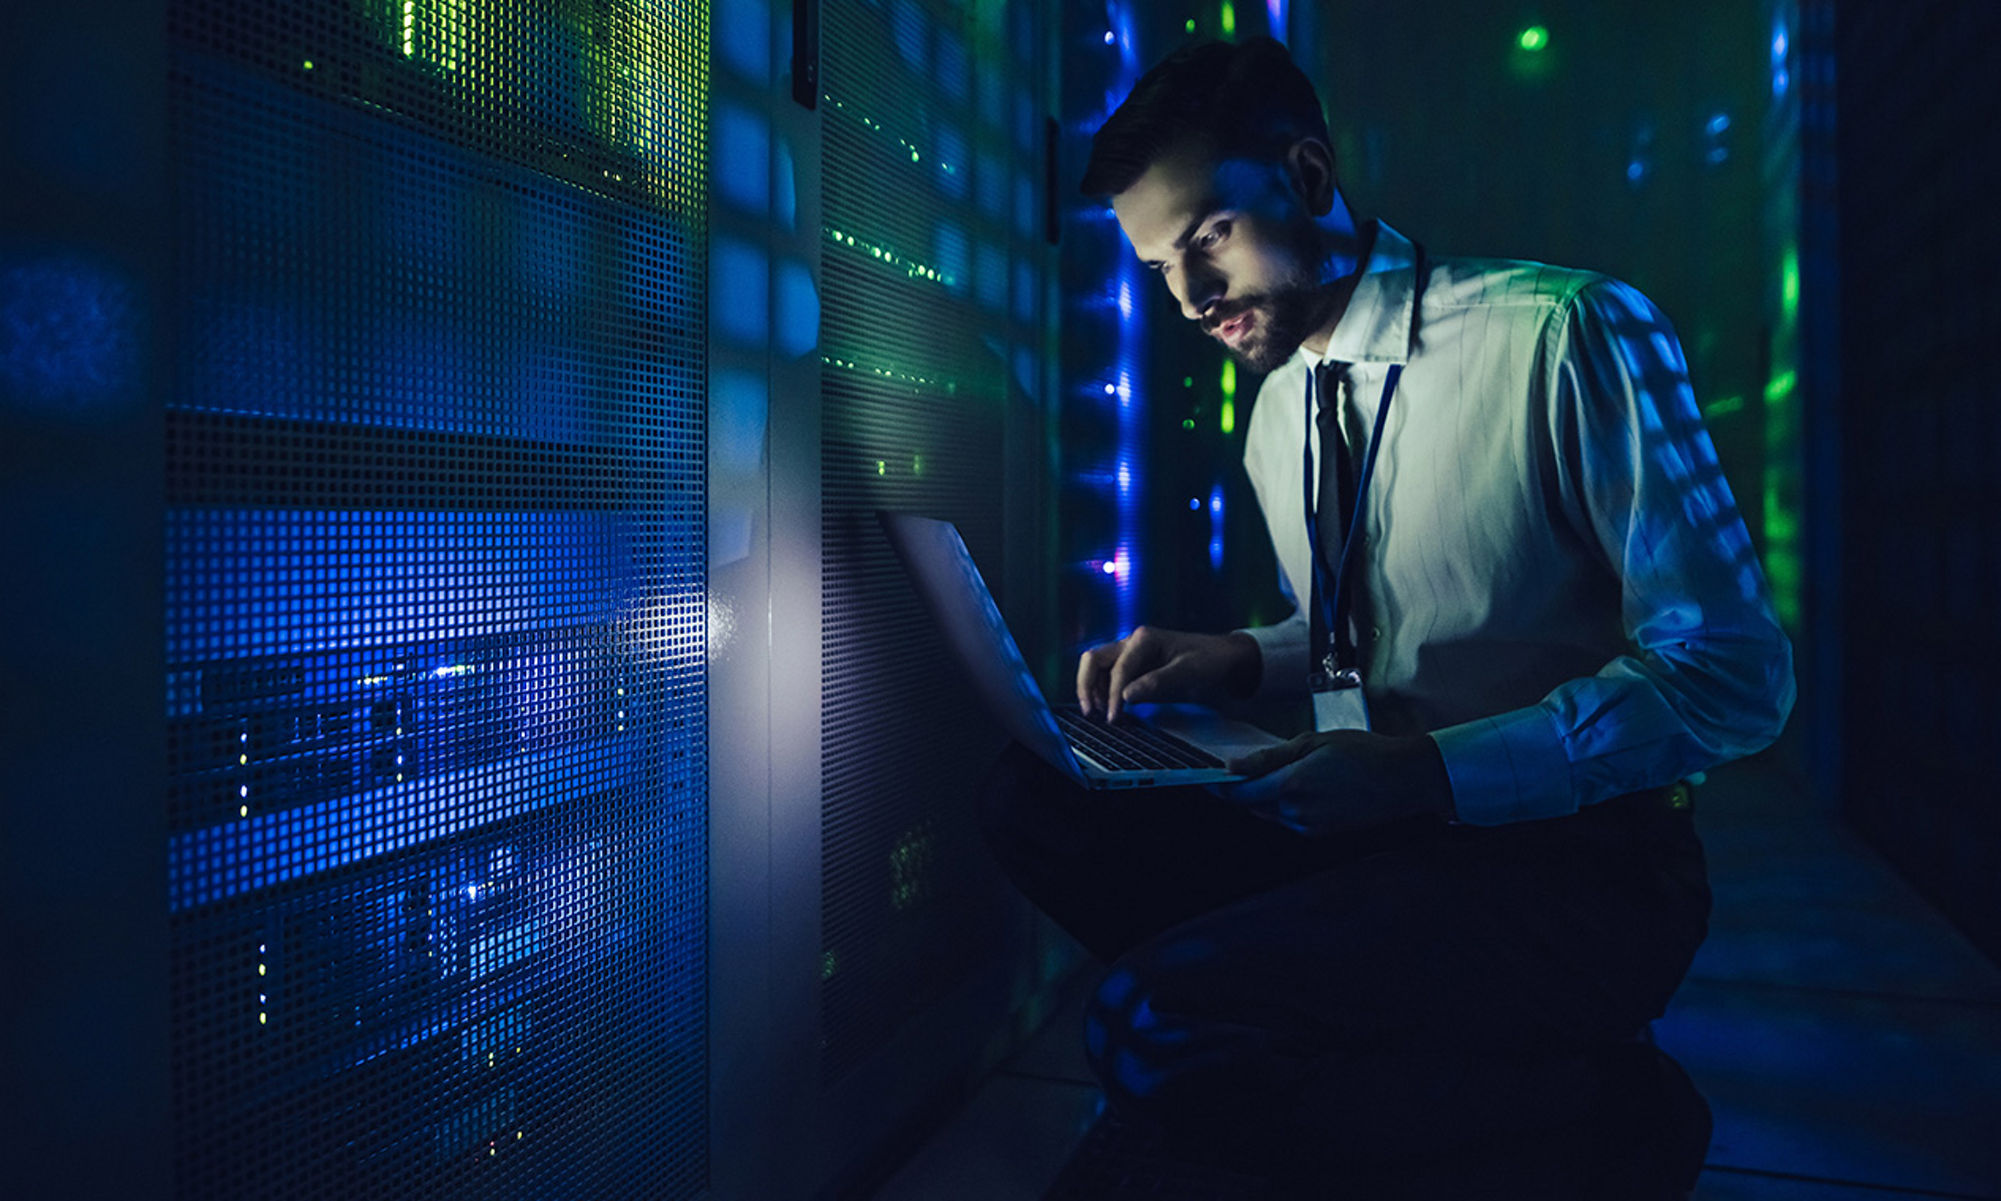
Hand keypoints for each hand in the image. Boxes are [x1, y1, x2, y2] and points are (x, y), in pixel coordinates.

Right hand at [1075, 626, 1260, 721]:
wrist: (1221, 657)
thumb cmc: (1207, 660)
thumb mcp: (1188, 672)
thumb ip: (1157, 682)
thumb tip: (1126, 696)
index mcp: (1144, 638)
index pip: (1118, 668)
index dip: (1112, 695)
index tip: (1113, 718)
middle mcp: (1131, 642)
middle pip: (1093, 659)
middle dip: (1086, 685)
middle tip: (1090, 713)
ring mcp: (1130, 653)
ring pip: (1096, 667)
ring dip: (1091, 689)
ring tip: (1097, 713)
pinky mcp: (1132, 666)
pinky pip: (1107, 676)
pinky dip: (1101, 691)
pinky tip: (1107, 708)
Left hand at [1223, 731, 1454, 834]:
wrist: (1404, 779)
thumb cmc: (1363, 752)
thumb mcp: (1313, 742)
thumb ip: (1269, 758)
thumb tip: (1233, 768)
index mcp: (1291, 788)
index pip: (1240, 794)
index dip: (1219, 786)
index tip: (1206, 776)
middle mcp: (1296, 814)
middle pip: (1251, 806)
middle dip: (1239, 791)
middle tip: (1233, 770)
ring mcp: (1309, 827)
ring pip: (1269, 814)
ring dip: (1261, 798)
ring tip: (1265, 774)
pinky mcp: (1321, 833)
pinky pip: (1289, 820)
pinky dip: (1282, 805)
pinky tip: (1293, 786)